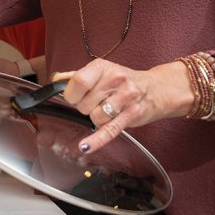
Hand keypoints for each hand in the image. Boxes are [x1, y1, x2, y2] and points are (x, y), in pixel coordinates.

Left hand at [53, 58, 192, 153]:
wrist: (158, 88)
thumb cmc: (126, 80)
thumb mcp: (102, 71)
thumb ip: (77, 75)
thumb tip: (56, 79)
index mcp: (103, 67)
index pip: (77, 82)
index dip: (70, 94)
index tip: (73, 97)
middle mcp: (115, 80)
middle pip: (84, 103)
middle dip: (84, 107)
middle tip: (96, 102)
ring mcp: (125, 98)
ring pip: (95, 117)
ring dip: (96, 118)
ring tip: (107, 110)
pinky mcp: (132, 116)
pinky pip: (109, 130)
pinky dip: (96, 140)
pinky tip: (85, 146)